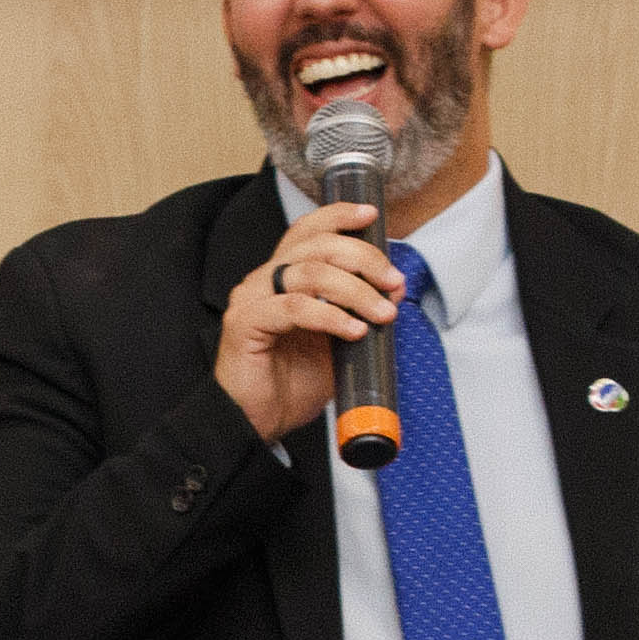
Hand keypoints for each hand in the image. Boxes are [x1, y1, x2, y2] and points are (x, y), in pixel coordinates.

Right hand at [211, 200, 399, 446]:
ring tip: (382, 313)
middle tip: (392, 282)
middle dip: (363, 259)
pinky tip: (354, 330)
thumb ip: (356, 311)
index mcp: (282, 278)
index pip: (307, 231)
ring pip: (309, 273)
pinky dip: (331, 316)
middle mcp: (263, 281)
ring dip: (356, 290)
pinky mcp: (246, 323)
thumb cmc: (291, 384)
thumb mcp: (336, 340)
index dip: (338, 216)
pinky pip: (295, 308)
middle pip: (316, 246)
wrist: (258, 423)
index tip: (371, 216)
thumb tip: (393, 290)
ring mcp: (251, 299)